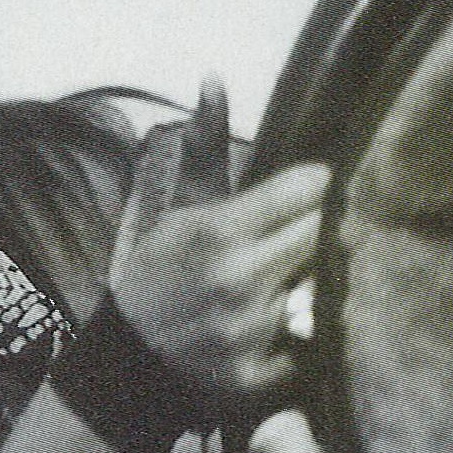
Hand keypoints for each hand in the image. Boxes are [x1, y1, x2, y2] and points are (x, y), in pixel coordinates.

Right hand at [110, 77, 327, 398]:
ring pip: (320, 290)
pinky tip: (286, 327)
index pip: (308, 189)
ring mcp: (251, 330)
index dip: (314, 187)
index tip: (310, 191)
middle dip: (320, 231)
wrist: (130, 361)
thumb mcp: (178, 208)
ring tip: (296, 281)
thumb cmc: (160, 274)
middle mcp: (239, 278)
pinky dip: (305, 337)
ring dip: (314, 283)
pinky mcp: (259, 375)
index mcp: (220, 230)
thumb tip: (214, 77)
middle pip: (323, 236)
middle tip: (310, 234)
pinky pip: (310, 345)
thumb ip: (205, 147)